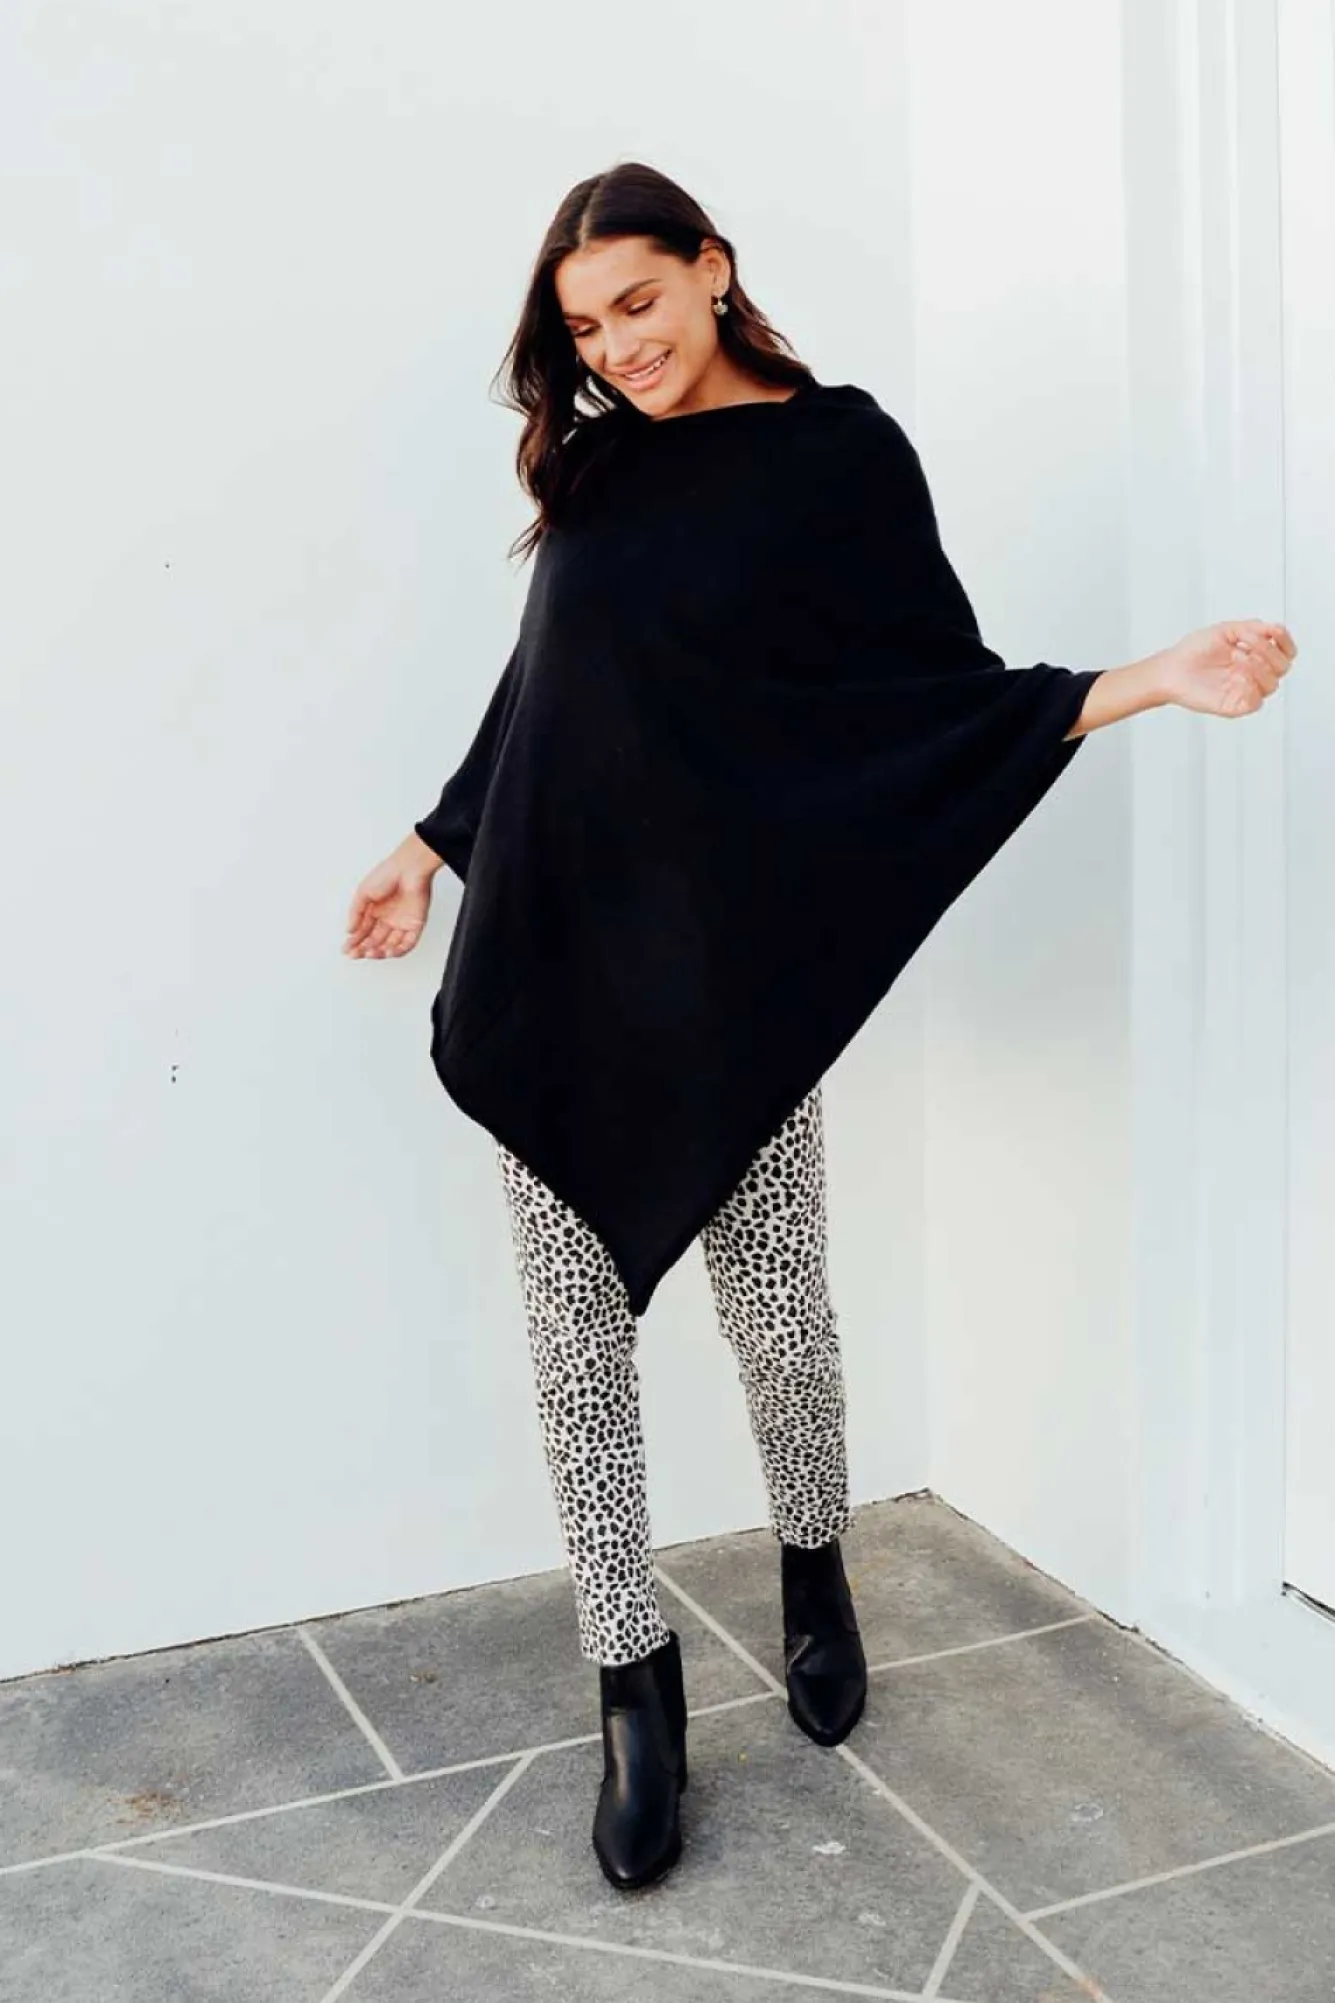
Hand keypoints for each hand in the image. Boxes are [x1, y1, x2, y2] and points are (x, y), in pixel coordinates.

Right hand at [343, 838, 437, 958]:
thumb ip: (355, 913)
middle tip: (355, 954)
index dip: (355, 941)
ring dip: (379, 952)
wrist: (409, 868)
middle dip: (363, 949)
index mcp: (375, 910)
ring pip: (390, 945)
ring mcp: (401, 922)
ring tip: (369, 953)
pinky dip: (397, 951)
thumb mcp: (363, 892)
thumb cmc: (388, 874)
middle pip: (375, 940)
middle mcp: (388, 918)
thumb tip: (348, 930)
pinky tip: (387, 952)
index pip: (364, 931)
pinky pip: (407, 943)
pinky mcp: (415, 925)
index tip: (346, 949)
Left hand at [1159, 619, 1296, 717]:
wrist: (1170, 670)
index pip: (1285, 651)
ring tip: (1238, 658)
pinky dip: (1251, 687)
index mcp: (1254, 655)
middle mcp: (1253, 673)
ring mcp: (1245, 690)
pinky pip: (1256, 701)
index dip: (1286, 641)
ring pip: (1273, 684)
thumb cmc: (1193, 651)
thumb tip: (1275, 628)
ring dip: (1260, 668)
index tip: (1275, 631)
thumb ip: (1252, 628)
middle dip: (1269, 652)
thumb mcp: (1225, 631)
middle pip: (1283, 666)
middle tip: (1247, 645)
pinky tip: (1236, 677)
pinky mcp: (1235, 705)